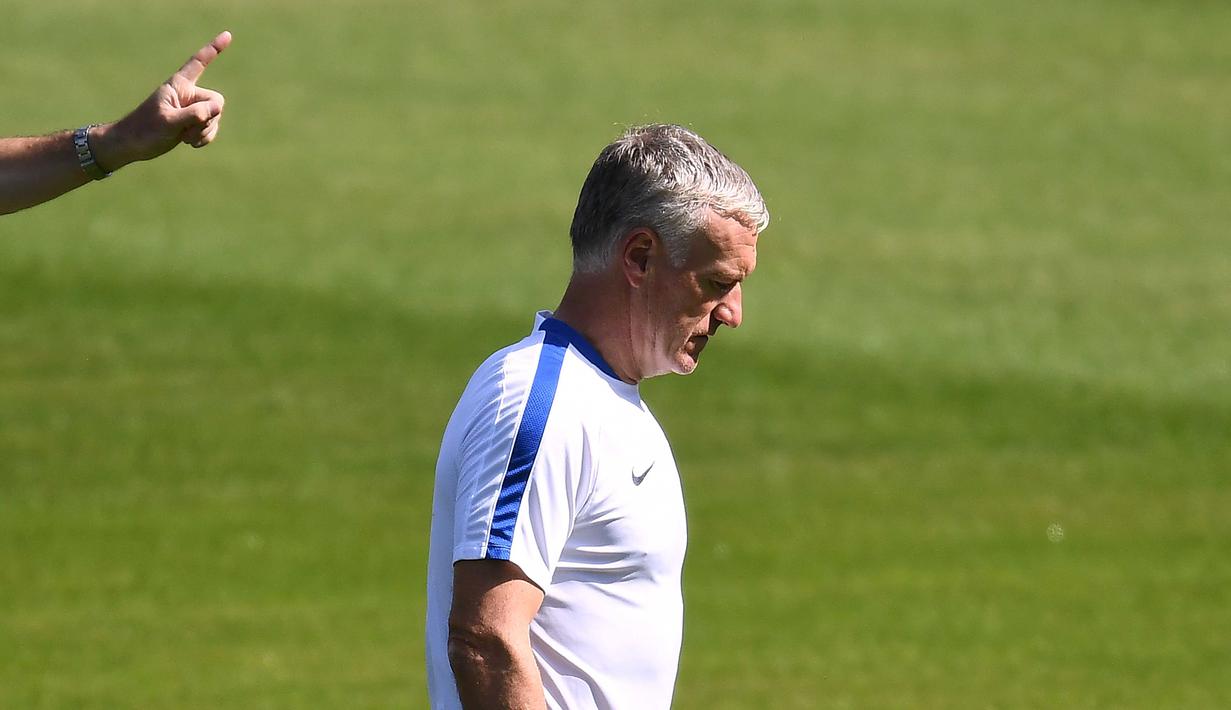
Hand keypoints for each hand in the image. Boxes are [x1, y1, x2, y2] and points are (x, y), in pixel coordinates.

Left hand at [93, 31, 231, 169]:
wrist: (132, 145)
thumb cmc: (144, 129)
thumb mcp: (169, 121)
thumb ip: (194, 113)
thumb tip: (218, 108)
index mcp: (179, 85)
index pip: (199, 63)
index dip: (214, 49)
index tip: (227, 35)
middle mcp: (188, 95)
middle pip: (216, 102)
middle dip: (207, 119)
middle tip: (187, 130)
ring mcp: (191, 109)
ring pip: (215, 118)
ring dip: (204, 132)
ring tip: (184, 137)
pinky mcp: (193, 124)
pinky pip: (211, 129)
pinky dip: (204, 138)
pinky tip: (189, 142)